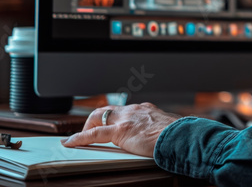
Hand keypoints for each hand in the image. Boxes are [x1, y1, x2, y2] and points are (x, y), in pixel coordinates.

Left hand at [61, 103, 181, 156]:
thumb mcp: (168, 128)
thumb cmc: (178, 136)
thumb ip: (159, 129)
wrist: (180, 137)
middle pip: (108, 109)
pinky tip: (70, 142)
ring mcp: (126, 119)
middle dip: (96, 118)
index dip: (113, 116)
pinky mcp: (120, 131)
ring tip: (79, 137)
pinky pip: (94, 134)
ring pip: (98, 117)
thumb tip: (161, 136)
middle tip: (90, 130)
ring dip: (87, 126)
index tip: (110, 122)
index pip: (124, 110)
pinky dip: (80, 137)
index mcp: (146, 109)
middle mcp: (134, 110)